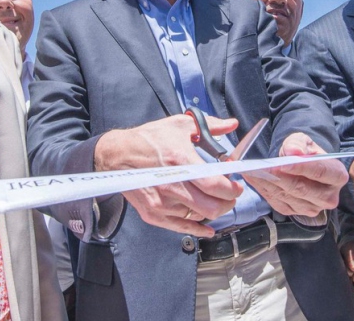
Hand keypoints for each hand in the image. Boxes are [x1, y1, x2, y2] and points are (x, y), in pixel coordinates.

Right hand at [95, 114, 242, 236]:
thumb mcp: (179, 125)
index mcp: (181, 161)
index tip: (237, 185)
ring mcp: (162, 203)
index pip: (217, 185)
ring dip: (212, 210)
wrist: (116, 155)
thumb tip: (231, 124)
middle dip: (228, 202)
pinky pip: (182, 227)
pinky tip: (207, 227)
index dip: (233, 189)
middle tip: (230, 194)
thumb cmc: (148, 139)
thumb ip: (210, 125)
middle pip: (213, 207)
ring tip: (213, 200)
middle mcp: (172, 185)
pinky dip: (198, 228)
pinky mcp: (153, 213)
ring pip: (200, 217)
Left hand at [242, 133, 347, 216]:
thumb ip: (298, 144)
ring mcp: (313, 208)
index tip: (283, 164)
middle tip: (261, 168)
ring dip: (268, 184)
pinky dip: (264, 190)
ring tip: (252, 172)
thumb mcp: (303, 141)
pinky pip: (278, 203)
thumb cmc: (305, 152)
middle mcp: (329, 197)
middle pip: (302, 188)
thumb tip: (293, 151)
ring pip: (287, 197)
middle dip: (279, 177)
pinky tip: (253, 179)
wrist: (303, 166)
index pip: (320, 172)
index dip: (301, 168)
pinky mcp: (296, 213)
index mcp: (337, 176)